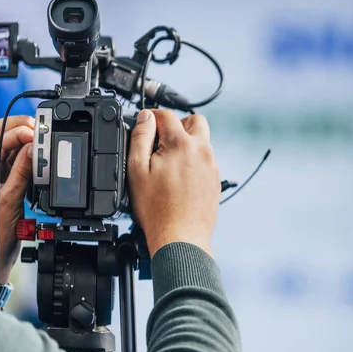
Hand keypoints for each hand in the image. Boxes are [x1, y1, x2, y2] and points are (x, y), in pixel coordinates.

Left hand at [0, 116, 33, 282]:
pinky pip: (12, 162)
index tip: (37, 133)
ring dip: (23, 142)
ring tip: (40, 141)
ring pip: (5, 147)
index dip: (16, 133)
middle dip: (17, 128)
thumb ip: (22, 172)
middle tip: (39, 129)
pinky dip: (25, 157)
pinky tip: (36, 156)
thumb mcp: (10, 202)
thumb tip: (34, 149)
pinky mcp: (0, 183)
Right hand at [128, 109, 219, 256]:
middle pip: (194, 121)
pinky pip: (206, 160)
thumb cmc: (157, 209)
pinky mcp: (216, 179)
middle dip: (177, 124)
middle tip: (161, 140)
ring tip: (168, 163)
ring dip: (186, 143)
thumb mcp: (137, 169)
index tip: (145, 124)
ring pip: (202, 141)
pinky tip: (179, 178)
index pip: (167, 115)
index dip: (151, 116)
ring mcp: (212, 165)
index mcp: (181, 144)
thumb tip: (146, 117)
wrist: (181, 237)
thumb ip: (140, 137)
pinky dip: (193, 160)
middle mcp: (202, 151)